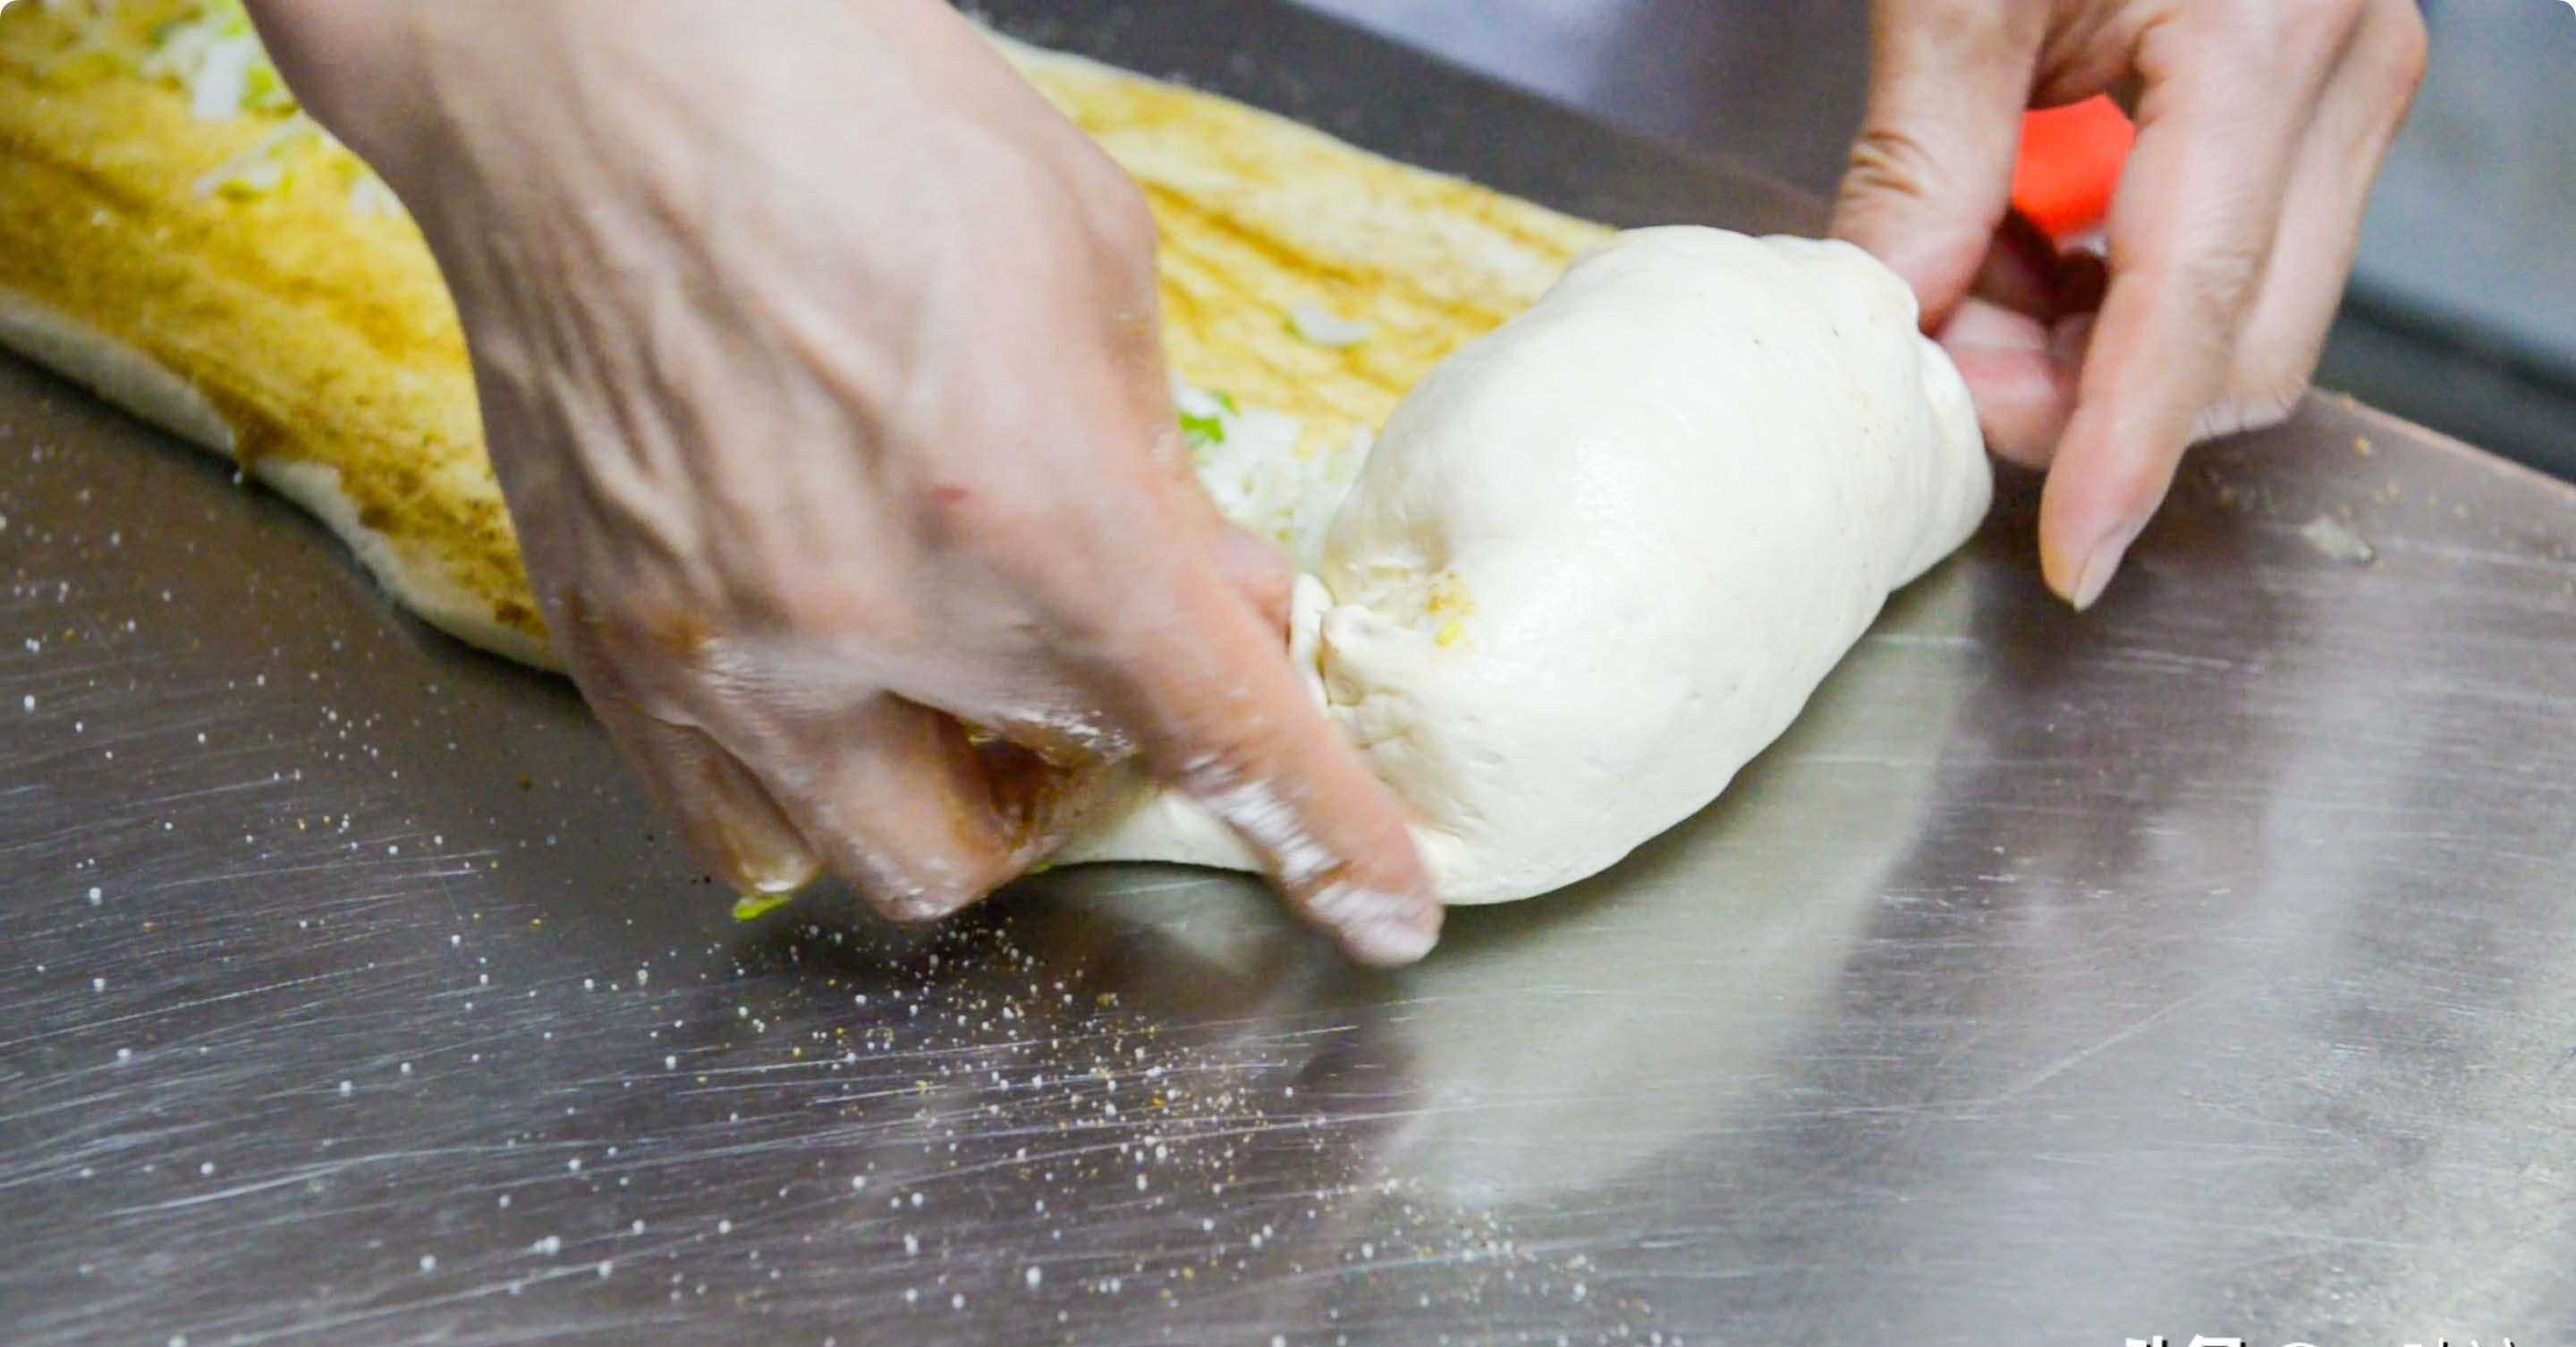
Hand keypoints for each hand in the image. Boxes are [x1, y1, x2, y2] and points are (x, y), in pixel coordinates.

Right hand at [247, 0, 1439, 963]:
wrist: (604, 61)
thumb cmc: (860, 114)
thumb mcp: (1094, 265)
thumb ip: (1163, 473)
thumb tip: (1220, 602)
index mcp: (1030, 516)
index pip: (1218, 741)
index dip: (1322, 841)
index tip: (1378, 911)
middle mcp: (863, 620)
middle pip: (1004, 843)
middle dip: (1070, 783)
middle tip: (1085, 680)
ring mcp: (710, 644)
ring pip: (847, 858)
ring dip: (930, 796)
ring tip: (944, 676)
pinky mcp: (596, 630)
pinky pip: (711, 809)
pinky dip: (796, 777)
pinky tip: (826, 663)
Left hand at [1832, 0, 2426, 607]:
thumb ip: (1922, 161)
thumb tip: (1882, 328)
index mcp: (2259, 38)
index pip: (2193, 307)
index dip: (2125, 449)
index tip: (2072, 557)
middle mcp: (2338, 73)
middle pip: (2233, 346)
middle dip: (2077, 396)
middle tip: (1933, 355)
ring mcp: (2342, 91)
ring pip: (2236, 319)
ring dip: (2087, 349)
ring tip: (1961, 283)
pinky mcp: (2310, 102)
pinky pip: (2229, 260)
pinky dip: (2114, 293)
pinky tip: (2022, 247)